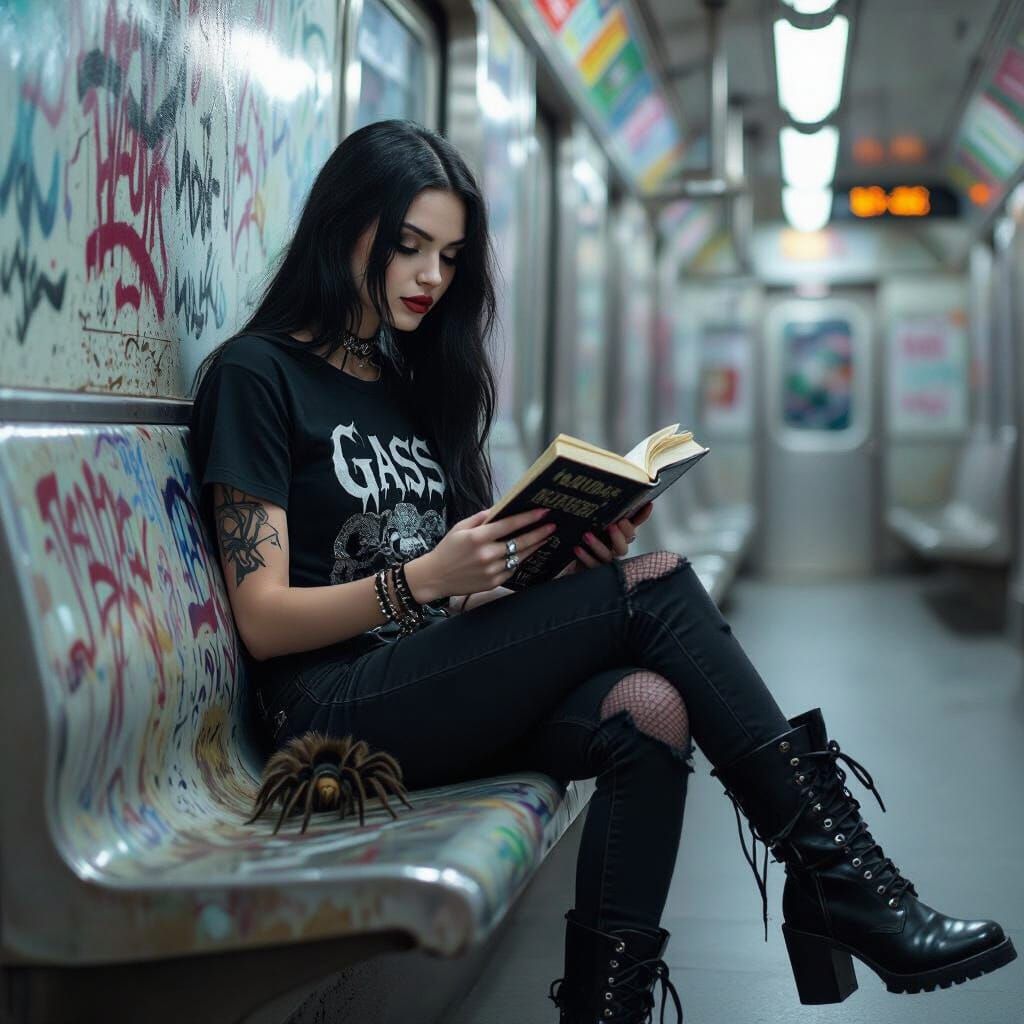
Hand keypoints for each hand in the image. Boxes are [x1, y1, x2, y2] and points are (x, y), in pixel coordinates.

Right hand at [411, 504, 556, 600]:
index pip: (509, 525)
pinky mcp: (493, 582)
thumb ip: (481, 518)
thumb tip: (501, 509)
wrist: (435, 577)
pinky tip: (525, 553)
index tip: (543, 512)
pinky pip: (512, 569)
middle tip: (552, 526)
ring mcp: (491, 570)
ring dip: (534, 547)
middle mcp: (486, 554)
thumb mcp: (460, 528)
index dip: (528, 518)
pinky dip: (518, 560)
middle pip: (520, 542)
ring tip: (545, 538)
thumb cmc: (447, 549)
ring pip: (519, 557)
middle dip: (539, 533)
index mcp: (478, 537)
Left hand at [561, 501, 653, 574]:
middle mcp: (615, 551)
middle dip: (618, 537)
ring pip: (606, 556)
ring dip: (597, 545)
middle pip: (622, 548)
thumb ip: (627, 515)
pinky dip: (585, 556)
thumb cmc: (600, 538)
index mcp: (621, 539)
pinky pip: (591, 564)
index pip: (630, 533)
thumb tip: (646, 503)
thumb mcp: (610, 523)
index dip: (629, 528)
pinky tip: (578, 548)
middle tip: (611, 526)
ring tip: (587, 535)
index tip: (623, 520)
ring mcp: (605, 561)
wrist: (581, 557)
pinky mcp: (593, 568)